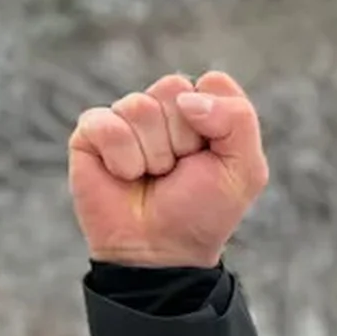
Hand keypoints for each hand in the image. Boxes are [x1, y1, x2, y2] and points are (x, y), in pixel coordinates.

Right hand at [68, 70, 270, 267]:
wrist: (161, 252)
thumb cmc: (202, 212)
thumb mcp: (244, 169)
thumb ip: (238, 119)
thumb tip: (187, 97)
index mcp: (201, 110)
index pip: (211, 84)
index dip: (215, 123)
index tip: (210, 157)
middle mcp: (163, 108)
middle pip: (173, 88)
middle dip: (182, 138)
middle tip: (178, 171)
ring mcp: (125, 119)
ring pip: (140, 106)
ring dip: (153, 155)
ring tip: (152, 177)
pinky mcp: (91, 133)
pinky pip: (107, 125)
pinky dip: (122, 159)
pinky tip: (124, 176)